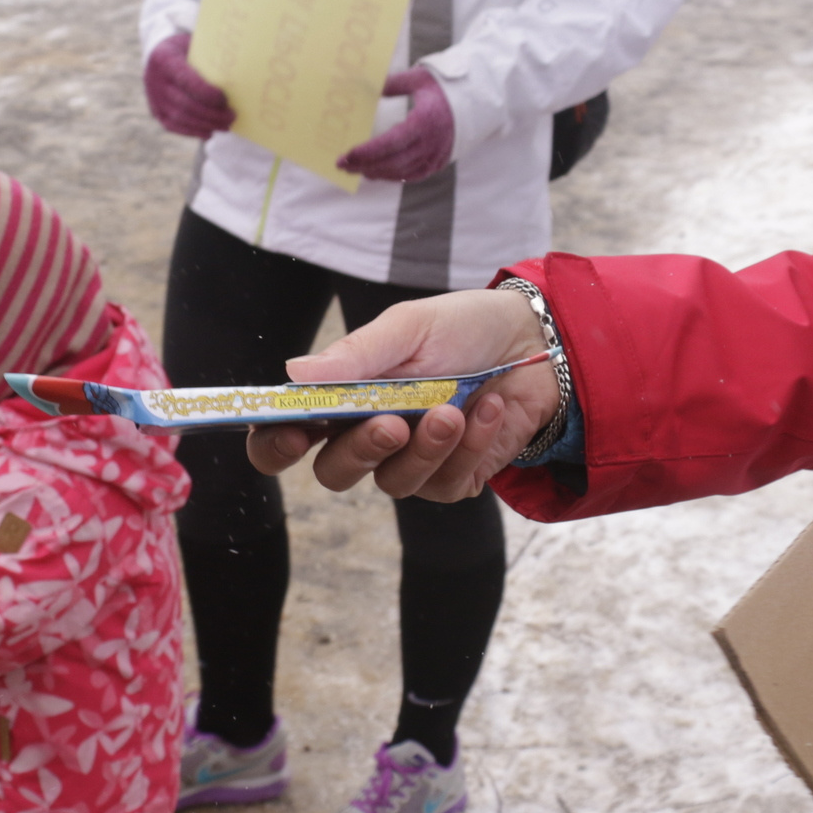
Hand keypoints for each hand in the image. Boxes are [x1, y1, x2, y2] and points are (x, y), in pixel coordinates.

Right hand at [143, 33, 233, 139]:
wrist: (157, 53)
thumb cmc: (185, 47)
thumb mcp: (194, 44)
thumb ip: (209, 56)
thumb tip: (240, 70)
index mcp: (164, 59)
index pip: (186, 80)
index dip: (206, 93)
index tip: (226, 100)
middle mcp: (154, 80)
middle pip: (184, 103)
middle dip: (210, 114)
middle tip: (231, 117)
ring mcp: (153, 97)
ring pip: (179, 117)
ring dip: (204, 125)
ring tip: (225, 126)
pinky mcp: (155, 111)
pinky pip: (173, 125)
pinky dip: (192, 131)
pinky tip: (209, 132)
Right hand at [245, 288, 558, 501]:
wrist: (537, 346)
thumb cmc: (462, 330)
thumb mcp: (409, 328)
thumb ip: (357, 355)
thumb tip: (294, 372)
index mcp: (342, 397)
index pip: (285, 435)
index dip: (276, 445)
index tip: (294, 434)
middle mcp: (367, 435)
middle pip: (334, 472)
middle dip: (360, 451)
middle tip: (392, 424)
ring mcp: (410, 462)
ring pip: (393, 484)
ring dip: (425, 449)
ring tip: (454, 409)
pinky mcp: (452, 479)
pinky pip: (444, 485)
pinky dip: (469, 448)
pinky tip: (488, 411)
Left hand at [337, 67, 454, 182]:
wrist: (478, 99)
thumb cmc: (445, 85)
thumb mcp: (419, 78)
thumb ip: (391, 83)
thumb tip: (364, 84)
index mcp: (426, 122)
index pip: (392, 143)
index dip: (368, 152)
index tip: (346, 155)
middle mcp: (432, 143)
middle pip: (393, 162)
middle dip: (365, 165)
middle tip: (342, 165)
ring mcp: (437, 156)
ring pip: (402, 172)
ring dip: (376, 173)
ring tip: (354, 169)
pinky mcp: (439, 162)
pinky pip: (413, 175)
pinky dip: (393, 176)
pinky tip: (376, 172)